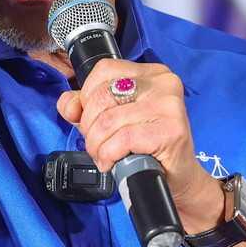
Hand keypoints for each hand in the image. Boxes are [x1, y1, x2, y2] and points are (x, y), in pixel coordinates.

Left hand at [56, 58, 224, 231]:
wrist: (177, 176)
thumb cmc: (145, 145)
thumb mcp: (112, 118)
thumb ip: (84, 106)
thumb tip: (68, 105)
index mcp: (148, 72)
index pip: (103, 70)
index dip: (86, 97)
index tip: (90, 119)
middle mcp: (162, 82)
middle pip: (102, 96)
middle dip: (89, 126)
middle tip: (96, 144)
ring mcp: (169, 104)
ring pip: (109, 120)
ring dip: (97, 145)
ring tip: (103, 156)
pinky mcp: (171, 129)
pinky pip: (123, 139)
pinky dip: (109, 154)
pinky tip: (113, 162)